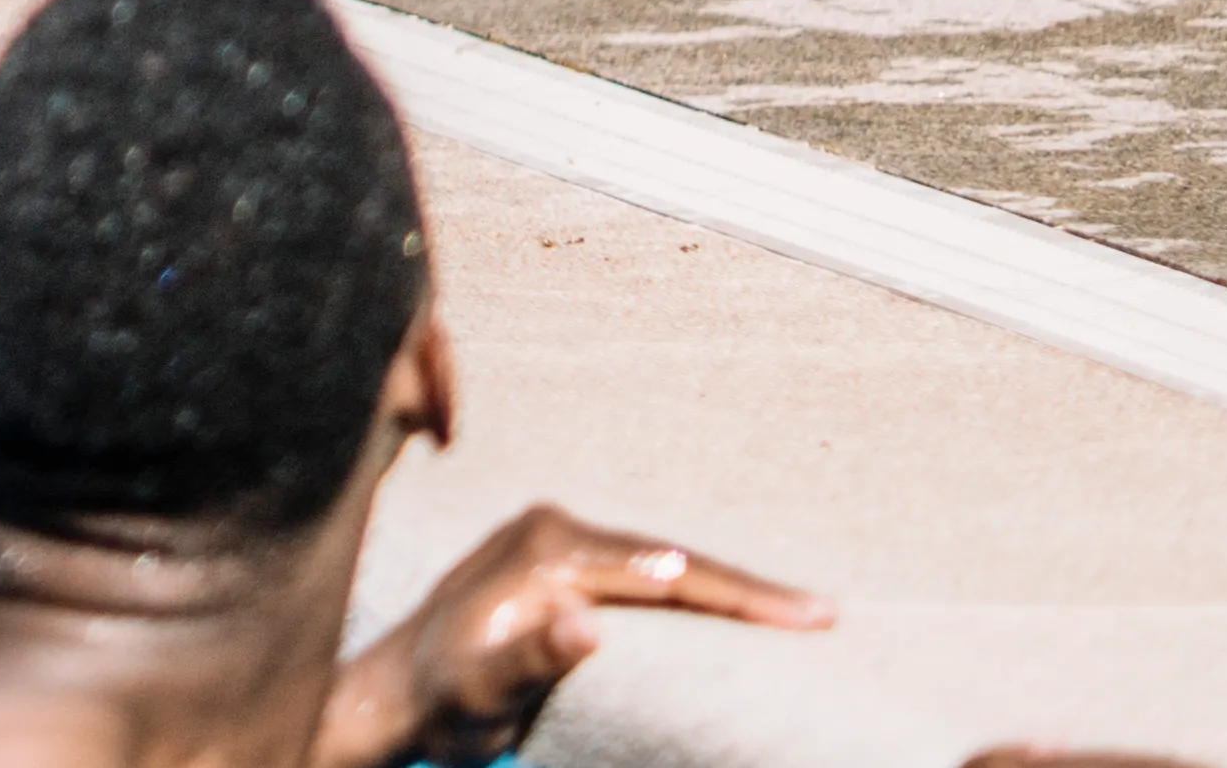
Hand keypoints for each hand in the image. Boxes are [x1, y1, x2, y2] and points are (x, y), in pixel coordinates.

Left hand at [350, 506, 828, 758]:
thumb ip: (529, 654)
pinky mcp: (556, 564)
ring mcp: (553, 541)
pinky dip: (693, 590)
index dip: (742, 596)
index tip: (809, 617)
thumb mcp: (480, 685)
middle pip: (675, 561)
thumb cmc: (442, 696)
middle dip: (753, 589)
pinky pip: (643, 576)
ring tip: (802, 611)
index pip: (667, 572)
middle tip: (829, 612)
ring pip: (664, 566)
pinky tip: (732, 604)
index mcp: (545, 548)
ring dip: (730, 588)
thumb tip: (586, 623)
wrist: (397, 695)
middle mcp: (552, 529)